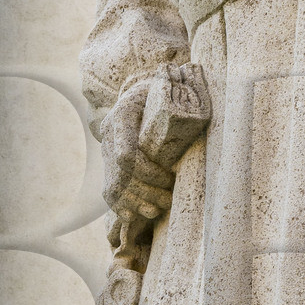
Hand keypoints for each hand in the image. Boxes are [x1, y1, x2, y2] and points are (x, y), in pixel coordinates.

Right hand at [98, 64, 211, 254]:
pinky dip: (122, 206)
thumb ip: (180, 98)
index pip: (126, 154)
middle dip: (145, 191)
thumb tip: (199, 101)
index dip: (147, 172)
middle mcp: (109, 134)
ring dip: (135, 202)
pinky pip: (109, 190)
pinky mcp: (109, 163)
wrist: (141, 92)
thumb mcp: (169, 88)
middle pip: (121, 174)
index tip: (169, 177)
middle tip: (167, 200)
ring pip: (113, 186)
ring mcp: (106, 149)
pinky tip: (136, 215)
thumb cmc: (162, 91)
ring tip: (156, 210)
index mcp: (122, 114)